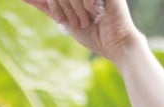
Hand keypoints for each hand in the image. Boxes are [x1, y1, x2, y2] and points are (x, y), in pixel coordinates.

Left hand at [21, 0, 139, 61]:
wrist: (115, 45)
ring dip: (76, 8)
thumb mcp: (65, 20)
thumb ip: (47, 6)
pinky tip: (96, 13)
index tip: (63, 20)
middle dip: (65, 7)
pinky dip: (88, 4)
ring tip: (87, 20)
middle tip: (78, 22)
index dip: (55, 5)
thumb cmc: (94, 35)